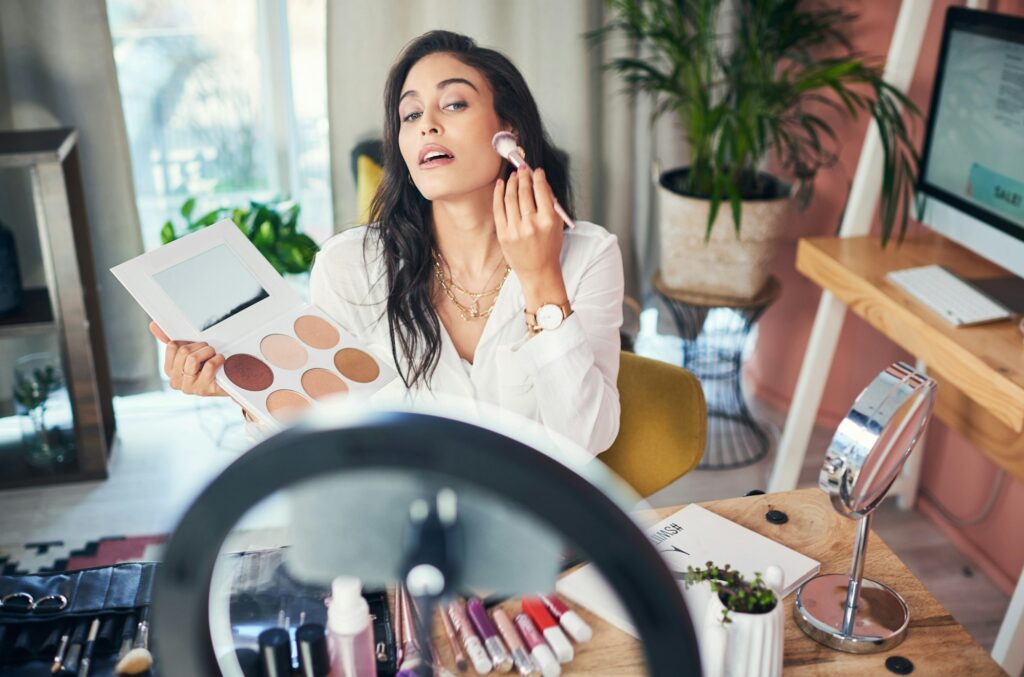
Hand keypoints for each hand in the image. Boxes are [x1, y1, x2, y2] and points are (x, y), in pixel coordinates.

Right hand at [149, 321, 227, 396]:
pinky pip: (209, 366)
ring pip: (193, 358)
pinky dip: (218, 359)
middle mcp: (176, 381)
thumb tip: (153, 325)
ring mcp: (189, 387)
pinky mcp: (204, 389)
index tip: (197, 346)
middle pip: (183, 351)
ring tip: (214, 355)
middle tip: (209, 349)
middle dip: (200, 346)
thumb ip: (171, 338)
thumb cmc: (208, 363)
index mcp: (169, 370)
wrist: (230, 380)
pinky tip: (221, 361)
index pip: (172, 346)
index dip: (189, 342)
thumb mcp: (190, 350)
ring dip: (208, 351)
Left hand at [493, 166, 567, 303]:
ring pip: (511, 197)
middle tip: (523, 168)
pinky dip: (499, 193)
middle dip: (523, 176)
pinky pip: (499, 208)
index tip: (536, 171)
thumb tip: (540, 184)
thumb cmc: (549, 249)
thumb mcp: (557, 226)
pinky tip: (501, 184)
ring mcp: (515, 230)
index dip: (538, 177)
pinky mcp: (503, 234)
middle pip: (525, 192)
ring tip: (513, 175)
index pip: (541, 191)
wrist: (538, 271)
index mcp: (548, 221)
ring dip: (512, 182)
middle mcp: (531, 224)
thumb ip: (550, 205)